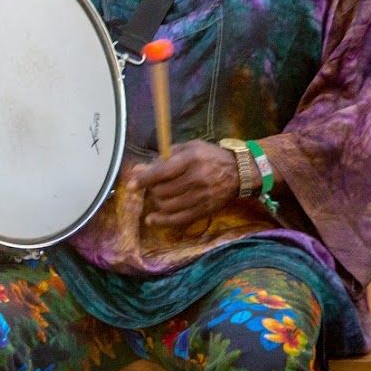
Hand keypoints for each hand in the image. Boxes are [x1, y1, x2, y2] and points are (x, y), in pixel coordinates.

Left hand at [126, 139, 240, 228]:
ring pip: (167, 206)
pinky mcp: (205, 210)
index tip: (130, 186)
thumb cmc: (209, 156)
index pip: (162, 172)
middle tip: (154, 185)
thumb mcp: (188, 149)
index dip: (143, 180)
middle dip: (152, 189)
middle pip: (162, 191)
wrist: (240, 172)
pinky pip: (179, 220)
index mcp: (191, 159)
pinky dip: (162, 221)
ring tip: (159, 195)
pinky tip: (152, 219)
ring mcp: (202, 196)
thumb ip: (162, 158)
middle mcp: (197, 178)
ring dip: (157, 202)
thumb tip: (137, 170)